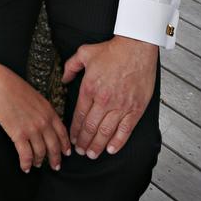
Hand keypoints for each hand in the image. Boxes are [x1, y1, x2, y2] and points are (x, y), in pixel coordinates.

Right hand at [0, 66, 70, 173]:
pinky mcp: (19, 135)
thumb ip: (44, 110)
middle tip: (55, 166)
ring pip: (40, 153)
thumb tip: (46, 120)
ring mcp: (32, 130)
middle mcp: (44, 122)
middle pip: (54, 146)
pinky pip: (26, 155)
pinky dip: (26, 164)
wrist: (0, 86)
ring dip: (39, 161)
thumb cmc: (15, 88)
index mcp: (49, 111)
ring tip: (36, 164)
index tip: (66, 153)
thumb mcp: (36, 97)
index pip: (62, 132)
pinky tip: (25, 167)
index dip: (65, 145)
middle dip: (55, 158)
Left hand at [62, 35, 157, 157]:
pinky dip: (118, 142)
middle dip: (83, 142)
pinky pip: (125, 130)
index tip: (72, 139)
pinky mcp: (135, 108)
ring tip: (92, 154)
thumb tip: (63, 79)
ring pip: (106, 132)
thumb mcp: (85, 53)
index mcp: (89, 88)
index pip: (79, 116)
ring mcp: (120, 105)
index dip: (74, 130)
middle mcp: (103, 100)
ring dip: (97, 145)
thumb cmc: (112, 50)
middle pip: (91, 128)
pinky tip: (111, 149)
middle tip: (80, 152)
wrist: (136, 47)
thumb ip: (71, 66)